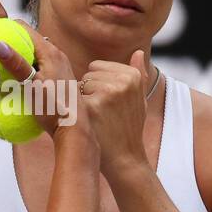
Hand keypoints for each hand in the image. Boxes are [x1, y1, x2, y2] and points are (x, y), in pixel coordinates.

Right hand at [0, 22, 86, 139]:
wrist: (73, 130)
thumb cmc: (54, 109)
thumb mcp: (31, 86)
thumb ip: (16, 65)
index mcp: (50, 52)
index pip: (24, 28)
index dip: (5, 27)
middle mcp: (56, 55)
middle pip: (27, 40)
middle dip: (8, 42)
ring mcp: (57, 68)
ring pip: (31, 55)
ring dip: (15, 57)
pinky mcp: (55, 80)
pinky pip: (34, 68)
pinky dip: (22, 70)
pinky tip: (10, 81)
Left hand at [78, 49, 152, 177]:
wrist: (124, 159)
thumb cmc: (128, 129)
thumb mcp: (139, 100)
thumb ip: (138, 74)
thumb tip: (139, 52)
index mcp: (133, 76)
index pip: (97, 66)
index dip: (98, 85)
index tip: (109, 103)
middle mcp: (122, 81)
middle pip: (87, 75)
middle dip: (89, 91)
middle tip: (102, 113)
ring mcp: (107, 92)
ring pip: (78, 85)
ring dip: (82, 100)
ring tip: (97, 118)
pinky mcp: (92, 105)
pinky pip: (72, 98)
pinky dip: (75, 109)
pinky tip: (87, 122)